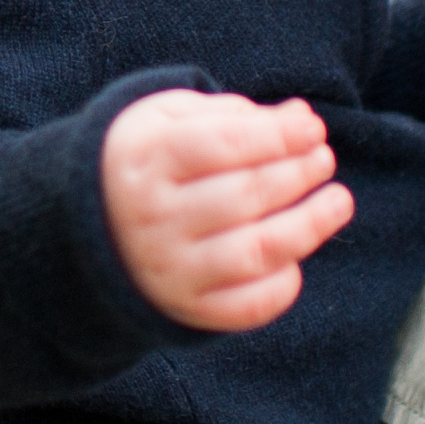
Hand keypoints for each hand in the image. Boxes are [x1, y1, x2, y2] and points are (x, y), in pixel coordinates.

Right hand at [102, 91, 352, 330]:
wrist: (85, 231)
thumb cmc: (147, 161)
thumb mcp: (169, 120)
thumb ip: (232, 113)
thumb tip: (302, 118)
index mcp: (145, 161)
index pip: (224, 144)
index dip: (278, 135)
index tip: (313, 128)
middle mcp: (152, 219)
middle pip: (246, 196)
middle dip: (298, 173)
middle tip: (324, 158)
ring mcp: (169, 269)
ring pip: (257, 252)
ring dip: (310, 225)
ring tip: (339, 200)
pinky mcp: (186, 310)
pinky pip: (248, 306)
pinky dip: (284, 284)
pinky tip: (297, 256)